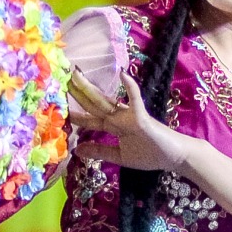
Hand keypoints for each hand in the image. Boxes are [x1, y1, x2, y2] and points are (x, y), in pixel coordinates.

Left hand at [68, 67, 190, 172]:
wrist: (175, 157)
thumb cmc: (151, 154)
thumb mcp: (120, 157)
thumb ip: (101, 151)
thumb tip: (77, 150)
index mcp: (114, 126)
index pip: (89, 118)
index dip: (74, 113)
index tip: (56, 104)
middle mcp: (119, 117)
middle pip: (93, 104)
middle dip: (76, 93)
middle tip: (60, 78)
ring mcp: (130, 116)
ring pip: (106, 100)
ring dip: (91, 88)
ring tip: (76, 75)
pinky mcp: (142, 118)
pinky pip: (135, 101)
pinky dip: (130, 88)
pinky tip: (123, 74)